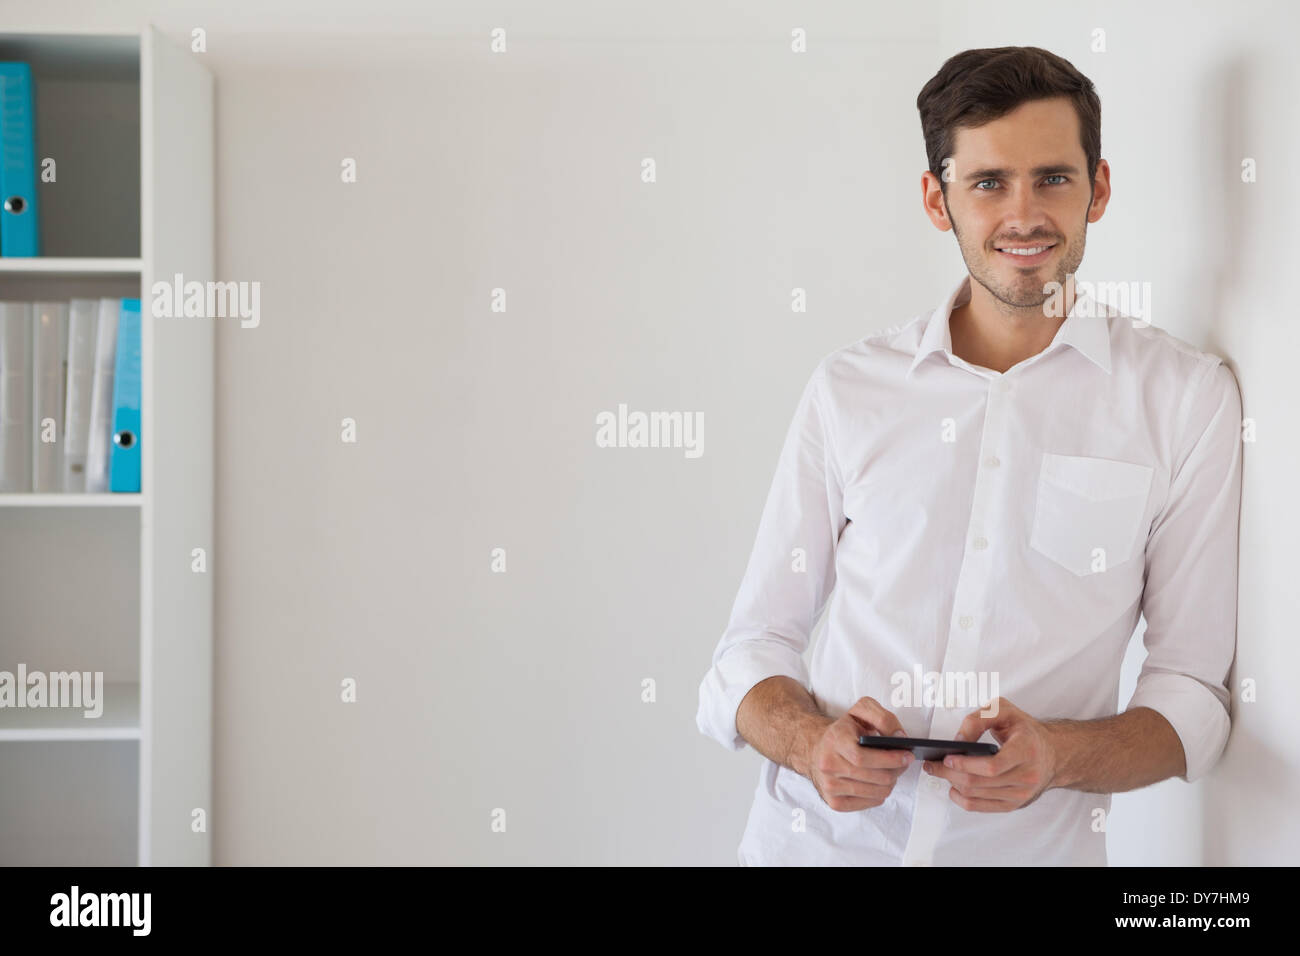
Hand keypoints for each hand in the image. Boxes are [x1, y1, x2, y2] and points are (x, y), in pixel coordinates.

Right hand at [806, 697, 912, 811]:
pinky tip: (878, 782)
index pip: (862, 757)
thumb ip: (882, 718)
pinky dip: (881, 793)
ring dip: (891, 782)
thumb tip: (899, 736)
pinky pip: (870, 803)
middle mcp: (828, 765)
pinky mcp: (835, 802)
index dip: (889, 759)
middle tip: (904, 762)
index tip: (907, 755)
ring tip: (892, 771)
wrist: (816, 748)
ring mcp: (829, 786)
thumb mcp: (860, 712)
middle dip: (896, 770)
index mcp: (834, 740)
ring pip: (876, 792)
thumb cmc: (843, 731)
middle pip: (874, 777)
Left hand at [922, 697, 1057, 811]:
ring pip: (976, 796)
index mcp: (1026, 750)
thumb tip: (957, 741)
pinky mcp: (1013, 805)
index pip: (993, 766)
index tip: (948, 757)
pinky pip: (980, 807)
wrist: (1053, 753)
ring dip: (952, 784)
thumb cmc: (1024, 730)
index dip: (966, 764)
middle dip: (949, 773)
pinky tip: (953, 786)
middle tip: (932, 764)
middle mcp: (1027, 776)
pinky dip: (961, 798)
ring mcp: (1021, 794)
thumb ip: (978, 719)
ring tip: (940, 771)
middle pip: (978, 782)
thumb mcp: (1004, 710)